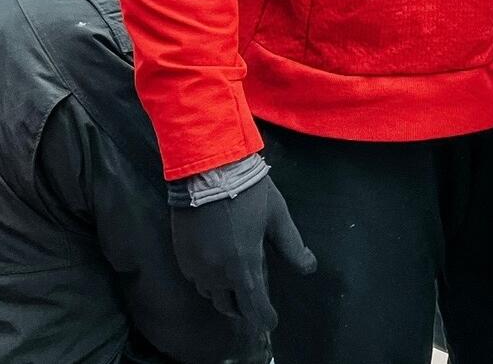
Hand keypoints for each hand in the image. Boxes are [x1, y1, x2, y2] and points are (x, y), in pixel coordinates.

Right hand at [170, 174, 316, 332]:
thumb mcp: (277, 216)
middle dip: (245, 308)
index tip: (272, 322)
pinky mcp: (182, 255)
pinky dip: (209, 280)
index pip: (254, 306)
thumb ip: (292, 246)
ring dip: (226, 294)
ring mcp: (196, 266)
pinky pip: (197, 279)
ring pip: (211, 294)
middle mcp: (217, 274)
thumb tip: (309, 267)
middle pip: (230, 306)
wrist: (209, 170)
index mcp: (243, 265)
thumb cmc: (249, 190)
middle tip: (256, 301)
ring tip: (238, 283)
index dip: (264, 318)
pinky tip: (219, 266)